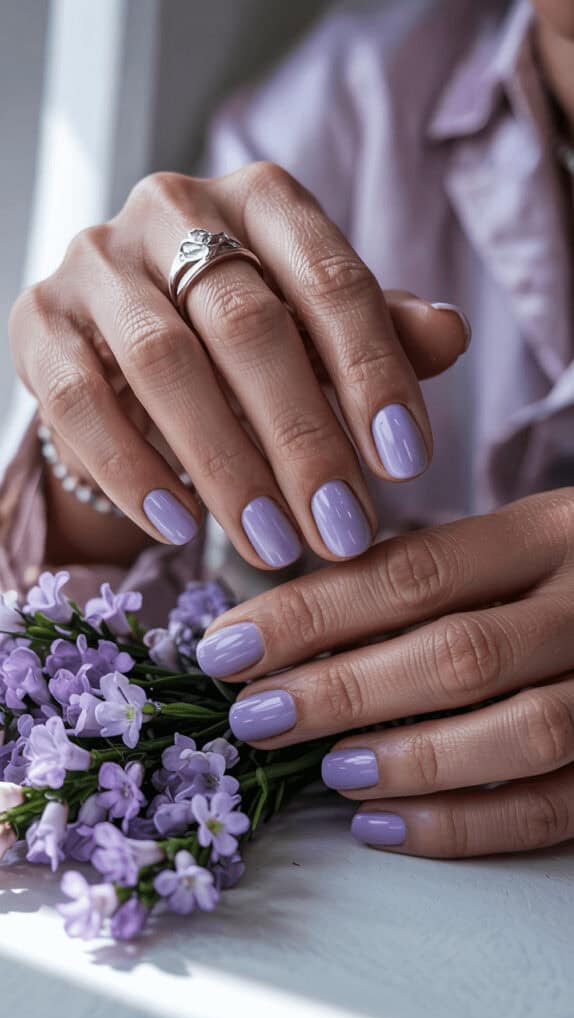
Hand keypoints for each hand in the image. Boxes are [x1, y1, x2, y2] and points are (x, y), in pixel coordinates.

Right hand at [9, 164, 467, 566]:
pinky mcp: (38, 318)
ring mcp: (96, 261)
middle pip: (246, 324)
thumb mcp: (320, 328)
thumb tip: (449, 335)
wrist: (131, 340)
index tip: (405, 465)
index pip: (330, 279)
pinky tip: (181, 527)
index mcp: (261, 198)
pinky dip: (131, 470)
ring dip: (224, 467)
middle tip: (341, 531)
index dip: (372, 374)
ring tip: (273, 546)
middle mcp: (173, 210)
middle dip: (302, 439)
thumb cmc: (247, 337)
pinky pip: (77, 398)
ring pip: (162, 363)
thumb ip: (381, 332)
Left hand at [196, 489, 573, 857]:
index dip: (311, 615)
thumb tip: (287, 630)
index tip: (229, 647)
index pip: (413, 572)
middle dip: (341, 690)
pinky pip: (554, 806)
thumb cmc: (561, 571)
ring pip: (520, 731)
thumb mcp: (507, 545)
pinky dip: (464, 824)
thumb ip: (419, 577)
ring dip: (409, 758)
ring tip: (327, 770)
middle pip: (458, 651)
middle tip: (254, 717)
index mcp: (550, 532)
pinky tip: (385, 824)